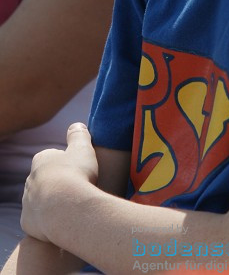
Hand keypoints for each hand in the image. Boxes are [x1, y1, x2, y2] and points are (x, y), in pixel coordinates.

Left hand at [21, 123, 97, 242]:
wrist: (67, 209)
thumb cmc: (76, 174)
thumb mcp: (83, 147)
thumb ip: (79, 135)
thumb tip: (76, 125)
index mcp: (41, 160)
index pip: (51, 158)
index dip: (66, 163)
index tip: (78, 169)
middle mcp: (29, 180)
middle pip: (44, 180)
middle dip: (57, 183)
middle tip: (76, 188)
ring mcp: (27, 203)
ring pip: (40, 201)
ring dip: (53, 202)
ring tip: (71, 206)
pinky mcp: (27, 222)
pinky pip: (38, 221)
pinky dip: (49, 221)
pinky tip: (63, 219)